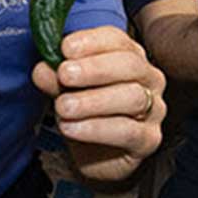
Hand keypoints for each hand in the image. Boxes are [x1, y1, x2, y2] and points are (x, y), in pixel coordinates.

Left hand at [33, 26, 164, 182]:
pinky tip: (72, 128)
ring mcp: (154, 109)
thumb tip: (43, 69)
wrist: (95, 157)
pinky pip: (128, 131)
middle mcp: (148, 79)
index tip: (65, 48)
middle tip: (65, 75)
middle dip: (94, 68)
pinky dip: (96, 128)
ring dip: (92, 101)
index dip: (91, 41)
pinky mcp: (149, 139)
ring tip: (64, 107)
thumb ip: (56, 78)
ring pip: (131, 97)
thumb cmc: (86, 114)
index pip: (117, 40)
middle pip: (130, 64)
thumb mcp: (66, 91)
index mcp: (130, 57)